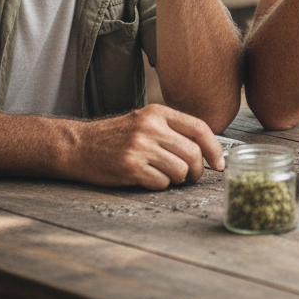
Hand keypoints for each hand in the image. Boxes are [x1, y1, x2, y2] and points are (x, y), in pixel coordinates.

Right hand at [66, 103, 223, 189]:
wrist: (78, 146)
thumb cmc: (116, 136)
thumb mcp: (145, 121)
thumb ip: (173, 129)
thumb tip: (207, 148)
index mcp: (158, 113)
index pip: (200, 128)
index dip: (214, 149)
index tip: (219, 164)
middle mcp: (151, 127)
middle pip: (193, 153)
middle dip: (197, 171)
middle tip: (191, 176)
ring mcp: (140, 147)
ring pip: (180, 170)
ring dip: (179, 179)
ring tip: (167, 176)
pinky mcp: (129, 168)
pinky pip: (161, 183)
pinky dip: (160, 186)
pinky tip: (149, 179)